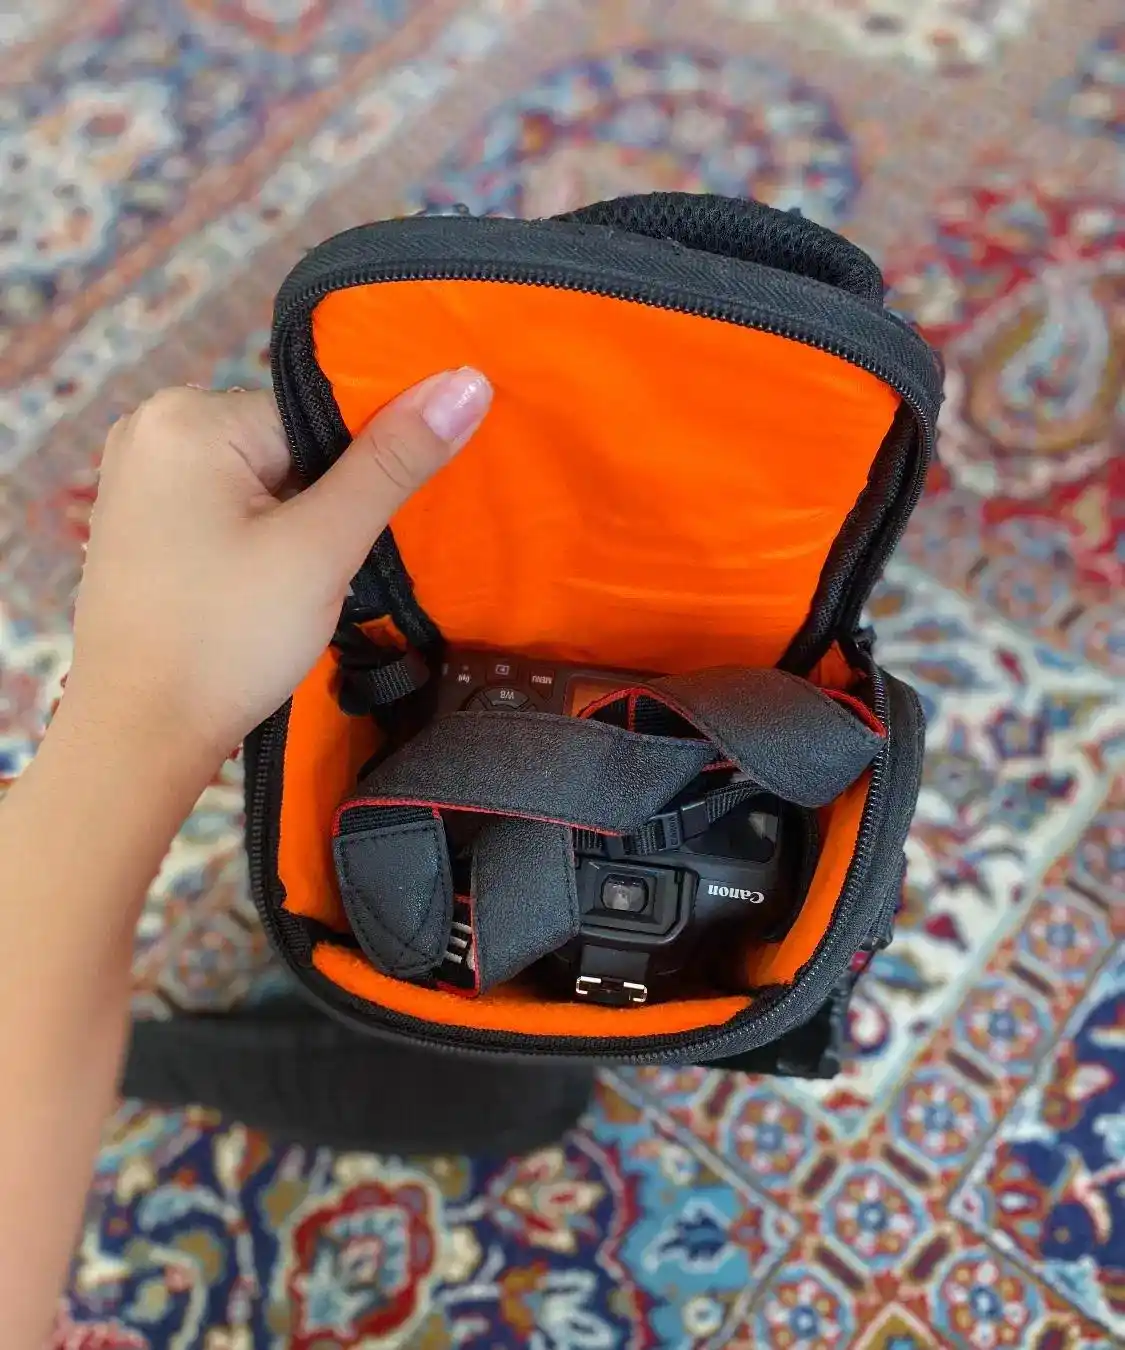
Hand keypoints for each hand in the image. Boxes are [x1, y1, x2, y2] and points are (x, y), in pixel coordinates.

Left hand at [63, 370, 491, 772]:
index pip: (317, 416)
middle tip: (320, 572)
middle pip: (288, 444)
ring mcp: (137, 476)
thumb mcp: (324, 547)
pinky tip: (256, 592)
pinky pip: (225, 506)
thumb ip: (395, 461)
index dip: (356, 478)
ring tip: (286, 589)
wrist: (139, 738)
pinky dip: (258, 541)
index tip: (358, 536)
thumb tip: (468, 381)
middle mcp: (151, 426)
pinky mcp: (138, 522)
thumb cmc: (227, 641)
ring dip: (295, 526)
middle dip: (322, 504)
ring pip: (262, 480)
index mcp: (188, 414)